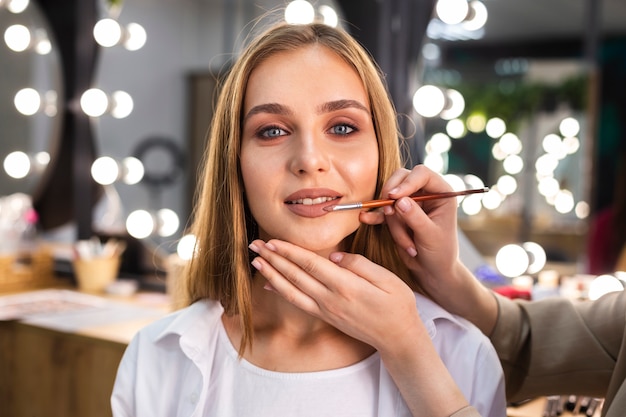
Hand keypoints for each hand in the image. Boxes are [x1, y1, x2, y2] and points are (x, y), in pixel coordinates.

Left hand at [248, 237, 474, 416]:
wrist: (398, 338)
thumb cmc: (397, 305)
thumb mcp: (388, 279)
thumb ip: (359, 265)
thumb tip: (333, 256)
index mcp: (346, 286)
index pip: (312, 265)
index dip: (290, 252)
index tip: (273, 241)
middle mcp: (330, 299)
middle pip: (295, 276)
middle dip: (273, 259)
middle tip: (254, 245)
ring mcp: (326, 310)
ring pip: (291, 290)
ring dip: (271, 274)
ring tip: (255, 261)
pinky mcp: (326, 317)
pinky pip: (298, 303)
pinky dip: (281, 292)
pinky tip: (268, 284)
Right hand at [359, 164, 497, 333]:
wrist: (432, 270)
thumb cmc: (440, 253)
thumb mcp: (431, 236)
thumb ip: (416, 218)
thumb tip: (399, 200)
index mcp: (441, 192)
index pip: (422, 174)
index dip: (406, 182)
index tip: (393, 196)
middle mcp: (426, 193)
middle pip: (401, 178)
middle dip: (392, 195)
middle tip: (387, 209)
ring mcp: (410, 202)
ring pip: (389, 198)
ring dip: (392, 221)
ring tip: (408, 244)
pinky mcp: (397, 214)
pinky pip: (382, 210)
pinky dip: (375, 216)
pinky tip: (366, 219)